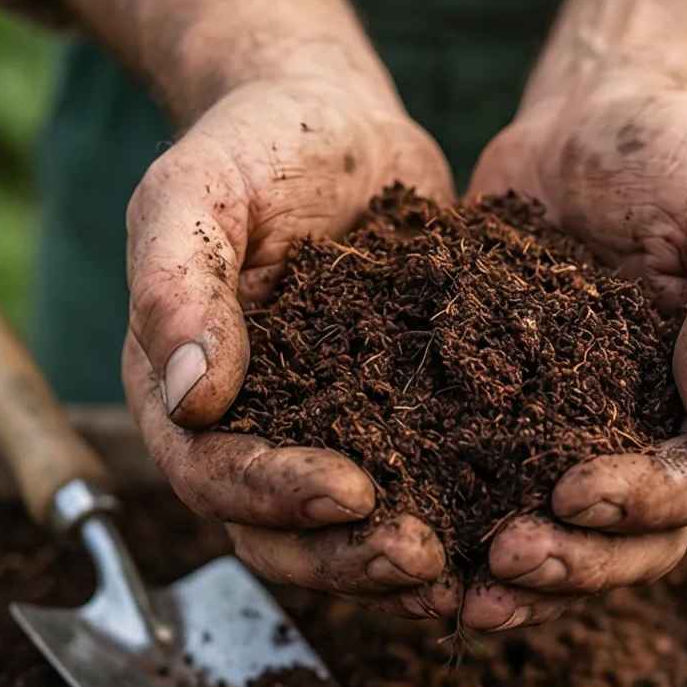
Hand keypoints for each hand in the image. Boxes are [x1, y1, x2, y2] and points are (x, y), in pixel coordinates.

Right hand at [123, 77, 459, 612]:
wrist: (332, 119)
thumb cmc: (250, 143)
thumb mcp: (196, 189)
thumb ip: (178, 283)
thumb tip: (186, 396)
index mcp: (176, 387)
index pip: (212, 472)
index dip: (274, 495)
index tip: (350, 491)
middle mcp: (245, 428)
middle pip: (278, 534)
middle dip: (347, 556)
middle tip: (422, 555)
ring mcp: (320, 432)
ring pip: (346, 534)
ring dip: (398, 565)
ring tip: (469, 567)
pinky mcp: (392, 422)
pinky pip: (417, 491)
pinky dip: (455, 524)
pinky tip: (510, 529)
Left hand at [459, 80, 686, 630]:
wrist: (592, 113)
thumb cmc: (681, 152)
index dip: (642, 505)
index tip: (574, 496)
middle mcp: (653, 431)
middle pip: (628, 536)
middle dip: (571, 561)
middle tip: (502, 561)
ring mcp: (578, 422)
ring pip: (554, 526)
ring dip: (507, 567)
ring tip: (447, 589)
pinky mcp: (505, 397)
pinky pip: (479, 468)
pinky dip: (445, 506)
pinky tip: (391, 519)